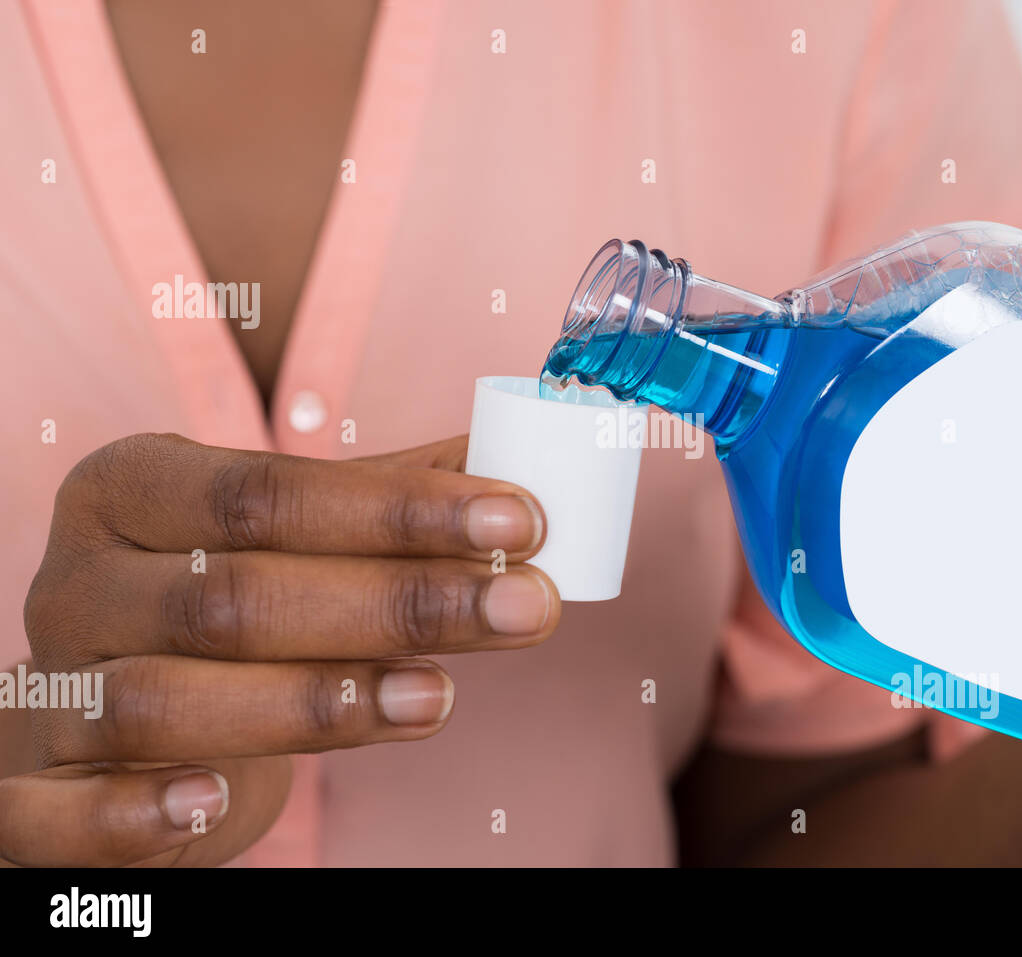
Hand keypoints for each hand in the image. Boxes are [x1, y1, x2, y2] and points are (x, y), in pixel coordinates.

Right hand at [0, 432, 557, 865]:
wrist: (101, 705)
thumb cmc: (217, 601)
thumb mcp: (286, 534)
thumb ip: (387, 502)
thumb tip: (519, 475)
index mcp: (132, 489)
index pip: (268, 490)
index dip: (401, 510)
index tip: (518, 523)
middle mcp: (80, 582)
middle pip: (234, 596)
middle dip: (395, 603)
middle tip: (524, 606)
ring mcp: (53, 689)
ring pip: (165, 701)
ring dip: (312, 704)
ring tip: (438, 696)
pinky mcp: (38, 792)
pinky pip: (61, 813)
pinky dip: (136, 814)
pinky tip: (216, 803)